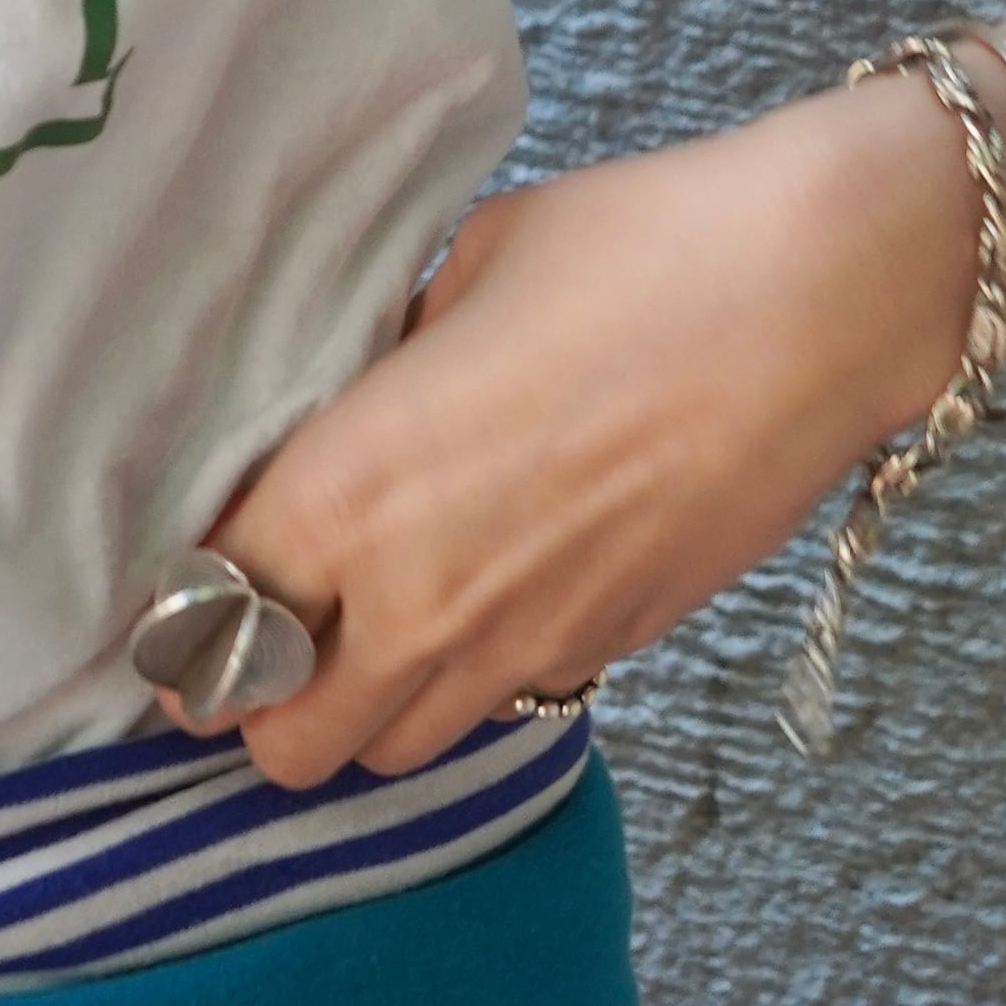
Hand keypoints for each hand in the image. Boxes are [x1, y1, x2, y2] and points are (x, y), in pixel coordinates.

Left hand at [194, 83, 973, 789]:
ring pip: (391, 752)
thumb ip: (381, 369)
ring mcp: (521, 643)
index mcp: (347, 488)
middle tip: (271, 633)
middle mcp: (417, 597)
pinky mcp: (609, 650)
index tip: (190, 594)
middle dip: (262, 703)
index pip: (210, 619)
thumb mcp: (459, 276)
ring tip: (370, 631)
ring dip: (362, 711)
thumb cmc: (636, 253)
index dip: (186, 619)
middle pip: (286, 741)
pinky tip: (486, 604)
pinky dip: (469, 687)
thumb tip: (354, 404)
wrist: (819, 300)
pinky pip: (500, 709)